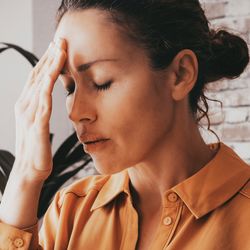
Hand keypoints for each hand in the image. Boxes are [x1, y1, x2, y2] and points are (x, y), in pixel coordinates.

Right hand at [13, 39, 66, 182]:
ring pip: (41, 84)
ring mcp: (30, 115)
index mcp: (27, 105)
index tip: (56, 47)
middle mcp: (25, 105)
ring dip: (50, 66)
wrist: (30, 169)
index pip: (37, 78)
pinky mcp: (37, 125)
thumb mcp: (38, 123)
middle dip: (48, 57)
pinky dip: (48, 87)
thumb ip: (42, 108)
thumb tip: (47, 97)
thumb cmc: (37, 147)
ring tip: (59, 49)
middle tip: (59, 39)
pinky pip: (43, 103)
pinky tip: (54, 75)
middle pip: (38, 76)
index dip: (46, 61)